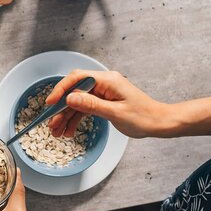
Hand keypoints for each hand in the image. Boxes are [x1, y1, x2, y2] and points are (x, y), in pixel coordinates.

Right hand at [47, 70, 171, 138]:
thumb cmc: (143, 117)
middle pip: (75, 91)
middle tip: (51, 123)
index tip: (51, 102)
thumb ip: (91, 105)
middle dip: (61, 108)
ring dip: (67, 116)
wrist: (159, 123)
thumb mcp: (115, 113)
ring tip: (57, 132)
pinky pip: (85, 108)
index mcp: (107, 80)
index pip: (77, 78)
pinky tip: (69, 130)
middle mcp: (103, 83)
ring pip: (78, 102)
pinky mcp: (104, 101)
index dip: (61, 89)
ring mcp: (103, 92)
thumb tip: (70, 98)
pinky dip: (76, 119)